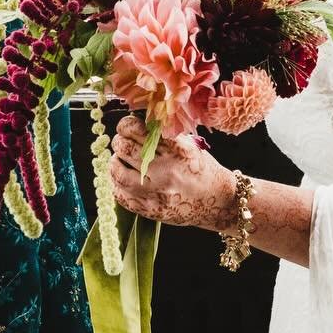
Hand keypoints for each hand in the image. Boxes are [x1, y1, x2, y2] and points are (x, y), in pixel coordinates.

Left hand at [108, 115, 239, 230]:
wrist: (218, 201)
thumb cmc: (202, 169)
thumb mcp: (190, 144)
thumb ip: (164, 134)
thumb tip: (135, 123)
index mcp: (176, 148)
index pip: (137, 129)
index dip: (126, 125)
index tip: (126, 127)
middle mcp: (165, 169)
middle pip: (124, 148)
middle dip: (119, 141)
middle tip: (121, 142)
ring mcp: (157, 192)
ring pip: (118, 172)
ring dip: (114, 162)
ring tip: (119, 159)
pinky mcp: (150, 209)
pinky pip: (121, 195)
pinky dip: (116, 184)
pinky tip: (122, 178)